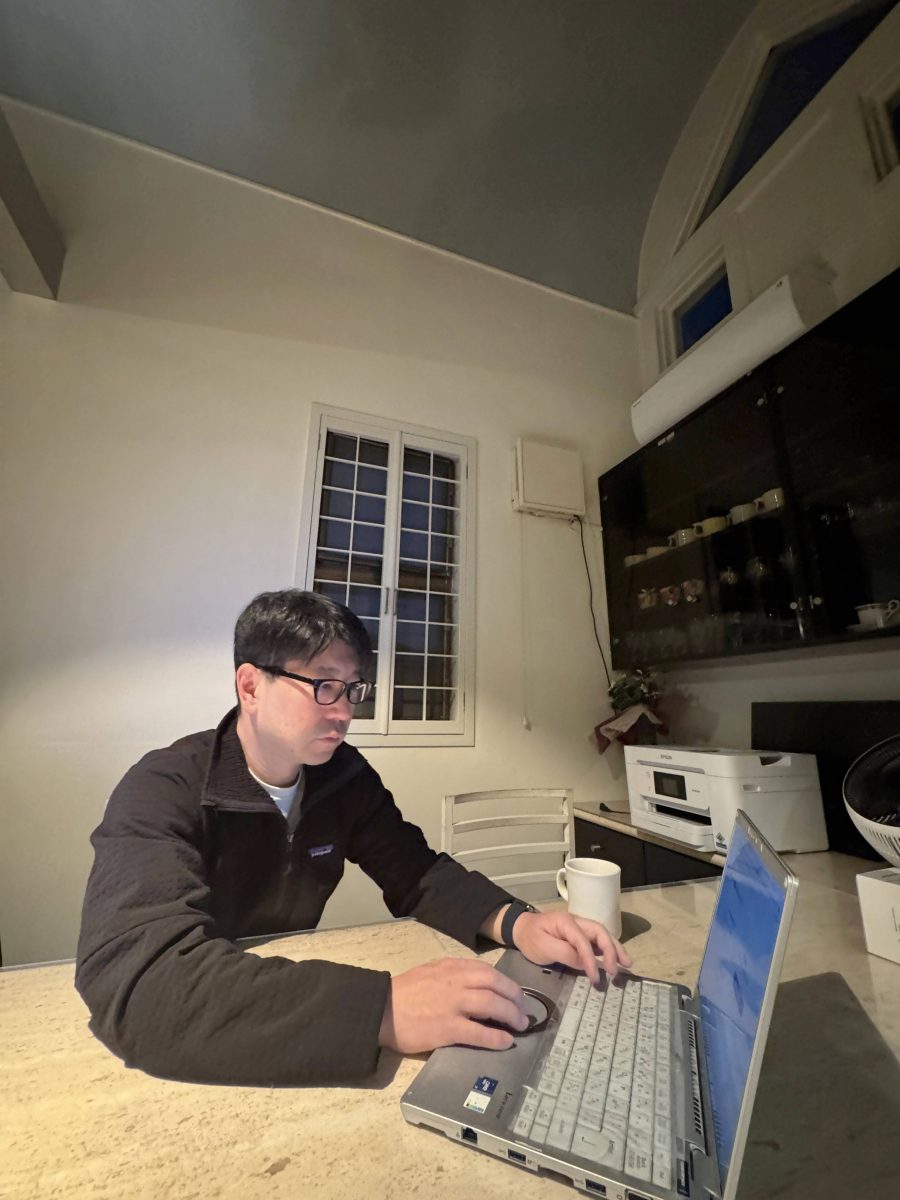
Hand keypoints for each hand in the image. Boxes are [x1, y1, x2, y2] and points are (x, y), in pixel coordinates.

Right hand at [378, 957, 528, 1053]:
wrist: (382, 1010)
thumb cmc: (404, 992)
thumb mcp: (430, 971)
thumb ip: (453, 973)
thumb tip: (477, 983)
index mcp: (451, 967)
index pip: (487, 971)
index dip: (506, 983)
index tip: (514, 993)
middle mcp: (455, 982)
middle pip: (495, 984)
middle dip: (514, 997)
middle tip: (523, 1010)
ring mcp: (452, 1004)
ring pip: (491, 1004)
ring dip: (511, 1015)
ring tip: (519, 1025)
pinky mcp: (448, 1028)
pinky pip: (478, 1032)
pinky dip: (496, 1037)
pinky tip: (505, 1042)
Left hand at [511, 910, 631, 983]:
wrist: (521, 929)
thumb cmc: (530, 938)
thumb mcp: (542, 947)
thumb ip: (564, 953)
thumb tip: (584, 963)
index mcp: (566, 922)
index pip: (583, 940)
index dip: (590, 960)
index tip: (595, 978)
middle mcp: (578, 921)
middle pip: (600, 932)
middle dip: (611, 950)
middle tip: (616, 970)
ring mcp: (580, 928)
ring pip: (603, 936)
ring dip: (615, 949)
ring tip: (627, 964)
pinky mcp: (581, 936)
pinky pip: (597, 942)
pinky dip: (609, 951)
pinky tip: (616, 961)